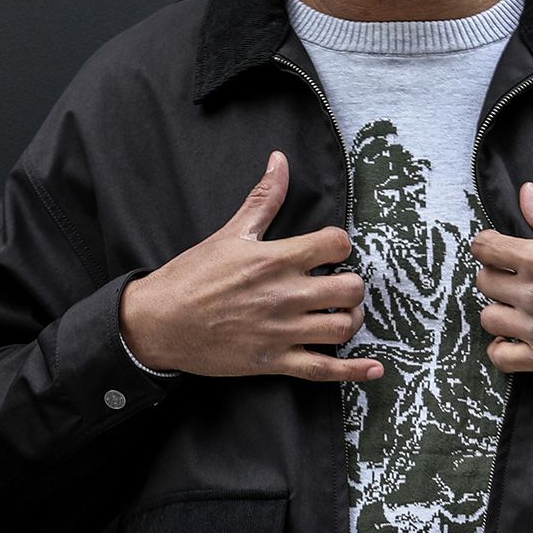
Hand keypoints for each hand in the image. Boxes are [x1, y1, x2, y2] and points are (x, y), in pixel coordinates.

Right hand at [119, 151, 382, 382]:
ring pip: (343, 328)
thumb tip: (280, 161)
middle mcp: (285, 295)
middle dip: (352, 285)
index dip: (341, 245)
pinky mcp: (275, 361)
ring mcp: (282, 331)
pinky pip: (324, 370)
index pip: (336, 245)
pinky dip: (353, 371)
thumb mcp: (230, 233)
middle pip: (349, 289)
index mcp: (276, 260)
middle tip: (340, 286)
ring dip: (352, 320)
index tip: (332, 251)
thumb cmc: (191, 277)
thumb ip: (263, 199)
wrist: (158, 323)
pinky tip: (374, 369)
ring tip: (344, 314)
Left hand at [470, 182, 532, 376]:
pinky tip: (514, 337)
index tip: (495, 248)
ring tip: (518, 307)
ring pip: (489, 318)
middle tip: (516, 277)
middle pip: (484, 282)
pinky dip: (501, 348)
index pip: (485, 248)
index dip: (487, 244)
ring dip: (499, 310)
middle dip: (496, 275)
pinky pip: (501, 357)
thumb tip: (526, 194)